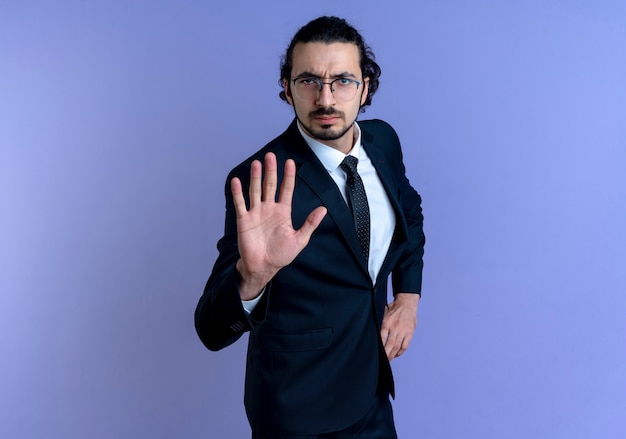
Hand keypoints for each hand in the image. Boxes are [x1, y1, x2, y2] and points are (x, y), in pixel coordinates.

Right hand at [231, 152, 326, 299]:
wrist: (263, 267)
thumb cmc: (281, 255)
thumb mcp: (300, 240)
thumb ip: (310, 224)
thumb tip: (323, 209)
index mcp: (283, 212)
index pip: (286, 189)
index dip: (288, 176)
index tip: (290, 162)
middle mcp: (269, 209)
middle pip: (270, 185)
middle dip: (271, 171)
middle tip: (271, 156)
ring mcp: (256, 213)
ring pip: (255, 191)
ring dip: (255, 177)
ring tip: (257, 163)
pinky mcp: (244, 220)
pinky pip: (240, 204)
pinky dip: (238, 192)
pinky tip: (237, 180)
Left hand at [380, 293, 419, 360]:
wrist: (407, 303)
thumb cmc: (393, 308)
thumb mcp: (383, 312)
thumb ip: (379, 322)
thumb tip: (371, 331)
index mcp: (387, 322)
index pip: (382, 337)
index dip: (379, 346)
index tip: (376, 354)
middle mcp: (396, 327)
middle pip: (390, 344)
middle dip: (386, 354)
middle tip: (383, 362)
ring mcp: (404, 330)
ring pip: (398, 346)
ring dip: (393, 355)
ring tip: (389, 360)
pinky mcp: (410, 333)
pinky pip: (405, 345)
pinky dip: (400, 352)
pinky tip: (396, 354)